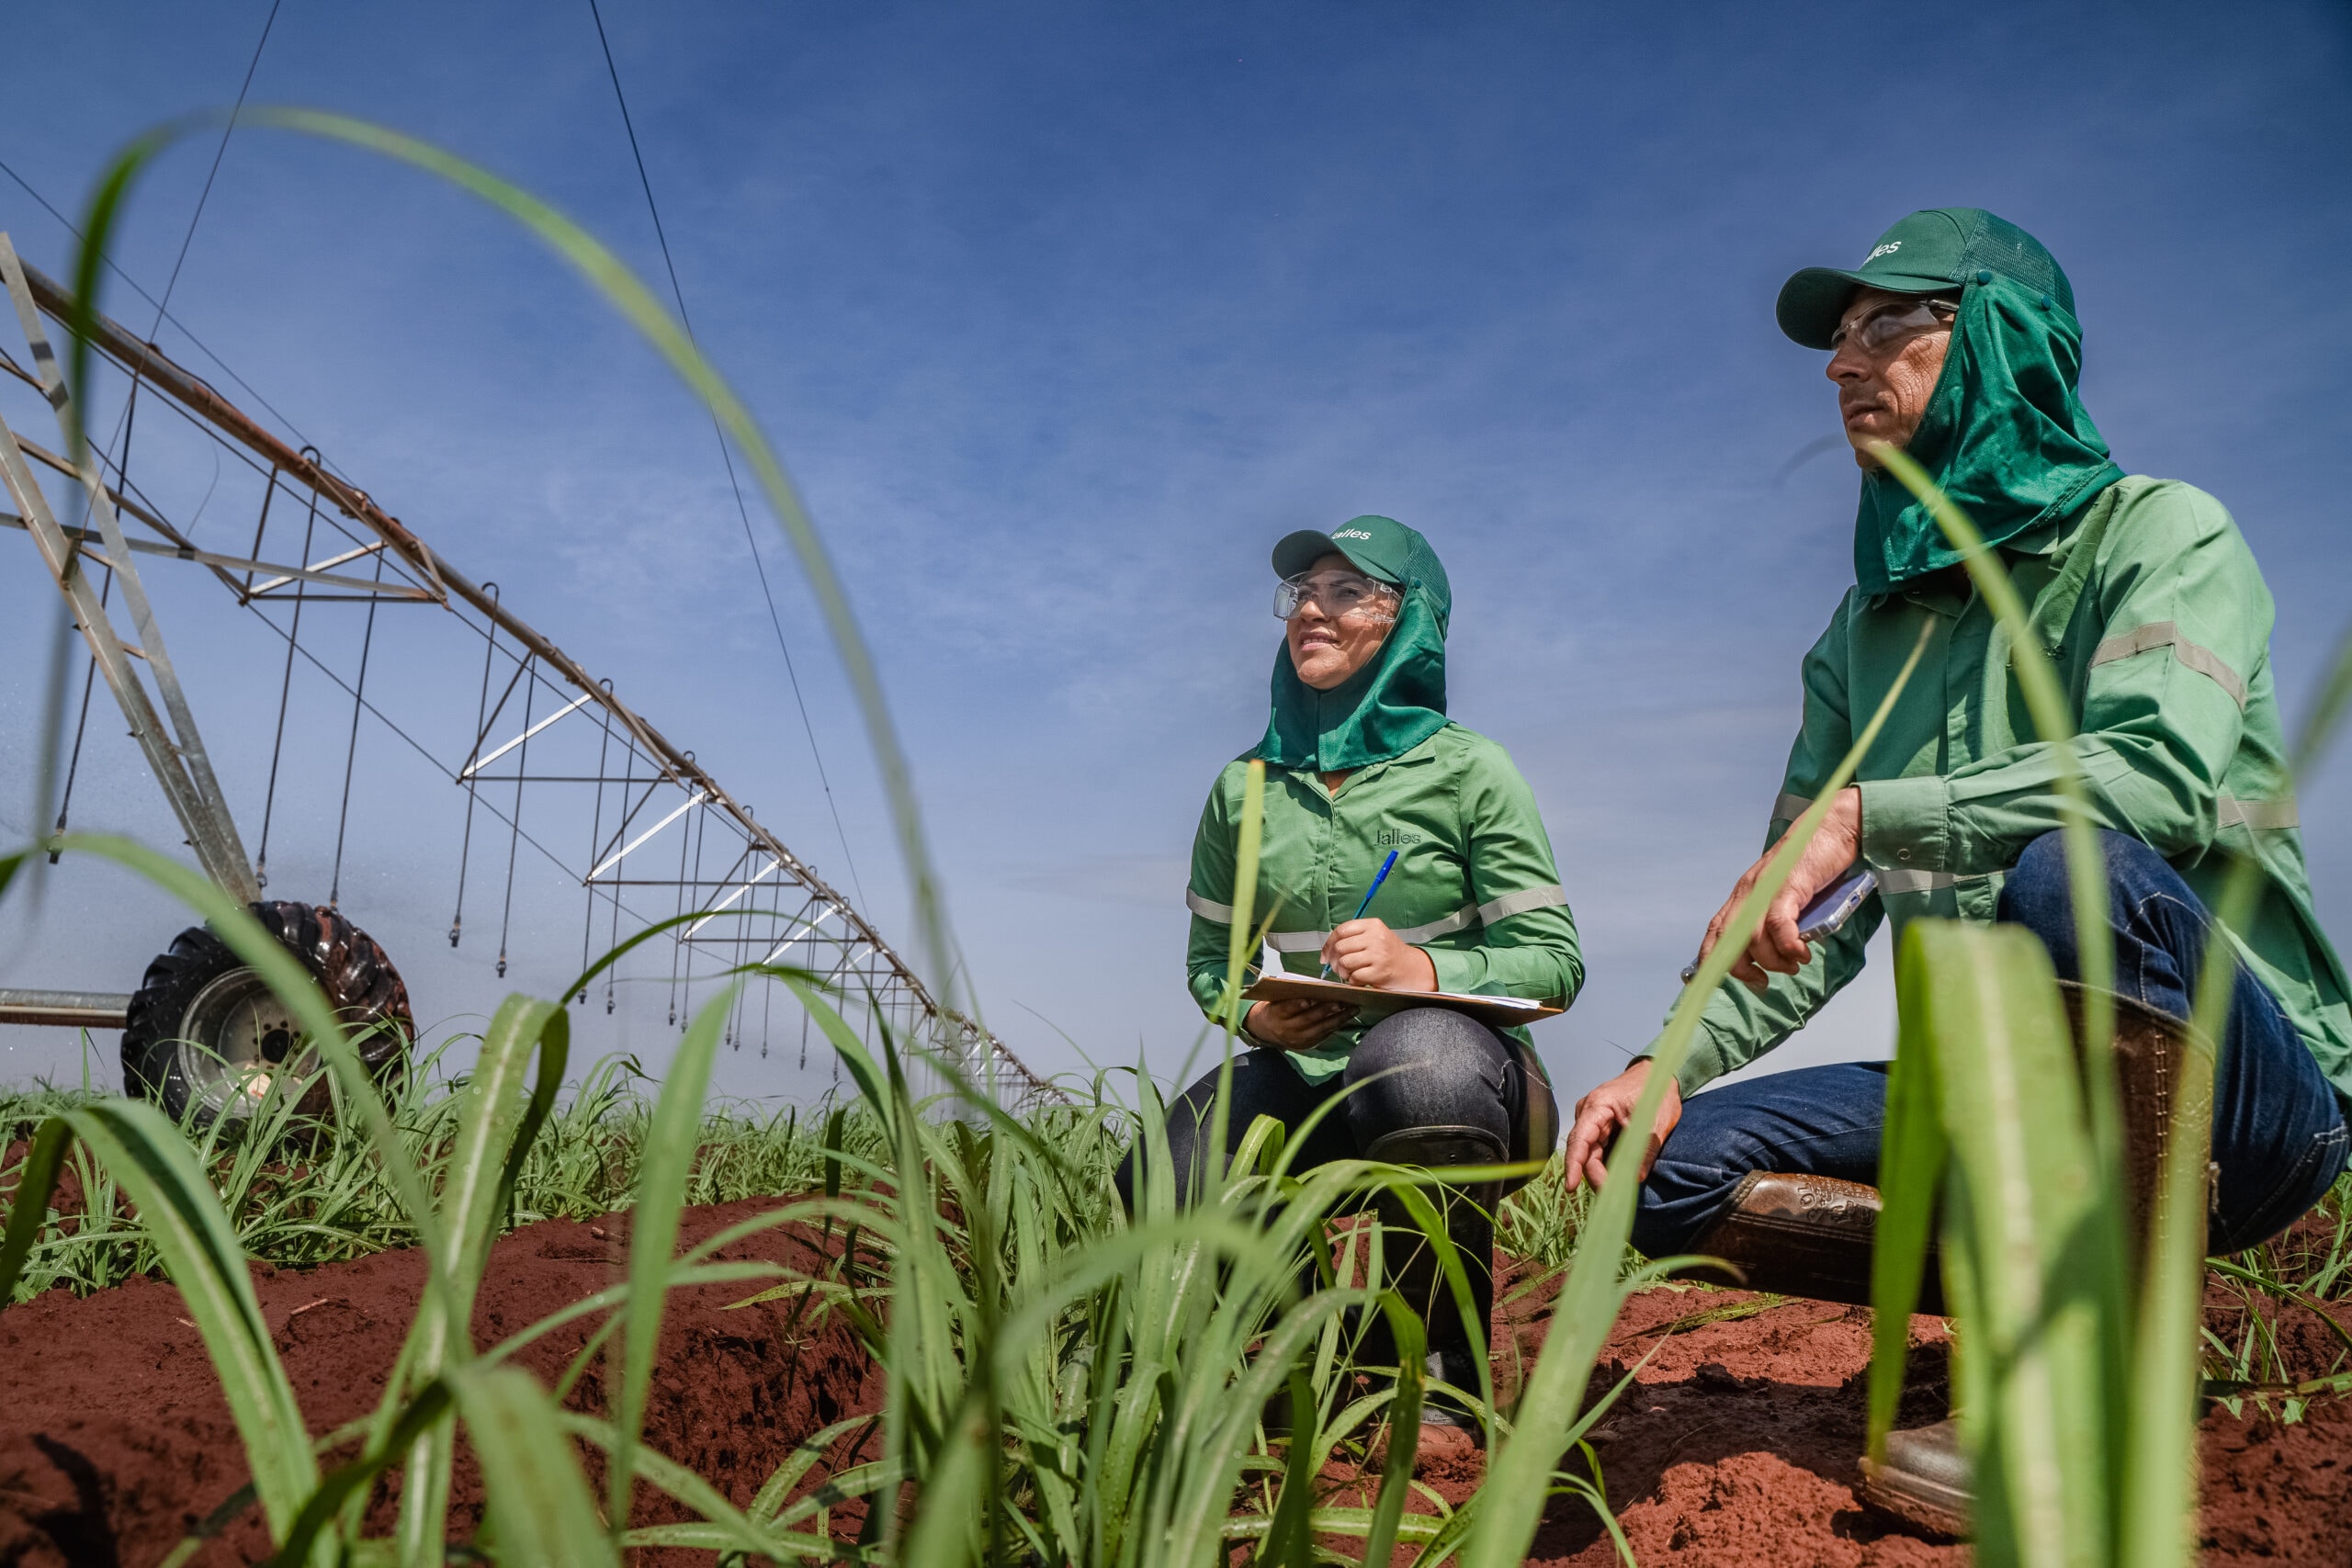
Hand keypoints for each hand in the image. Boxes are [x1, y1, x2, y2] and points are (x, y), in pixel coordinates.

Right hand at [1244, 998, 1354, 1049]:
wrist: (1267, 1030)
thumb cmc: (1276, 1008)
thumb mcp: (1277, 999)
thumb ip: (1292, 995)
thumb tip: (1317, 987)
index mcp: (1276, 1014)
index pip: (1286, 1009)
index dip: (1297, 1004)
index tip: (1309, 999)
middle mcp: (1286, 1029)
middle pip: (1307, 1019)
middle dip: (1326, 1010)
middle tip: (1341, 1002)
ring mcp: (1297, 1039)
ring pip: (1320, 1029)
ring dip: (1338, 1019)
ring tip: (1352, 1009)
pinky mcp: (1306, 1045)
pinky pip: (1324, 1035)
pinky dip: (1336, 1026)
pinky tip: (1347, 1017)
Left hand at [1321, 918, 1438, 991]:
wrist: (1412, 968)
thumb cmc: (1389, 953)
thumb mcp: (1375, 936)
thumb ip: (1354, 937)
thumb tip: (1327, 950)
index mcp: (1372, 925)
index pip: (1341, 930)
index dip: (1328, 944)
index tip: (1325, 955)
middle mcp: (1376, 937)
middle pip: (1340, 947)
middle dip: (1334, 961)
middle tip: (1338, 967)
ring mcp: (1378, 955)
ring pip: (1345, 962)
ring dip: (1342, 972)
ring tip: (1349, 974)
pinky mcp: (1380, 972)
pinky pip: (1354, 977)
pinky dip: (1353, 981)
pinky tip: (1359, 979)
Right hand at [1561, 1059, 1682, 1191]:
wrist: (1658, 1075)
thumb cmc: (1657, 1092)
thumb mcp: (1657, 1122)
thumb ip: (1646, 1149)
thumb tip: (1636, 1179)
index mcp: (1599, 1105)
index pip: (1580, 1139)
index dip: (1574, 1165)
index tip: (1571, 1187)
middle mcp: (1588, 1113)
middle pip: (1584, 1151)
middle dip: (1595, 1175)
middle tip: (1612, 1195)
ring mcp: (1592, 1119)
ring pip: (1590, 1153)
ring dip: (1601, 1171)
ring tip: (1617, 1188)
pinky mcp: (1599, 1126)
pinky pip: (1597, 1149)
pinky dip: (1606, 1164)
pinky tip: (1617, 1175)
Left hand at [1693, 786, 1861, 992]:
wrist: (1834, 826)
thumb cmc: (1815, 862)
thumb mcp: (1788, 894)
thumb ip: (1778, 917)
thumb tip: (1781, 952)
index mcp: (1744, 895)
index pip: (1715, 932)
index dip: (1714, 961)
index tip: (1733, 981)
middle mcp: (1748, 892)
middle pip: (1727, 940)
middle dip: (1741, 969)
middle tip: (1764, 982)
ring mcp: (1766, 888)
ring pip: (1754, 938)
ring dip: (1774, 961)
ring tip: (1794, 964)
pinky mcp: (1788, 885)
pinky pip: (1779, 925)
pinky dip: (1788, 946)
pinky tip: (1801, 954)